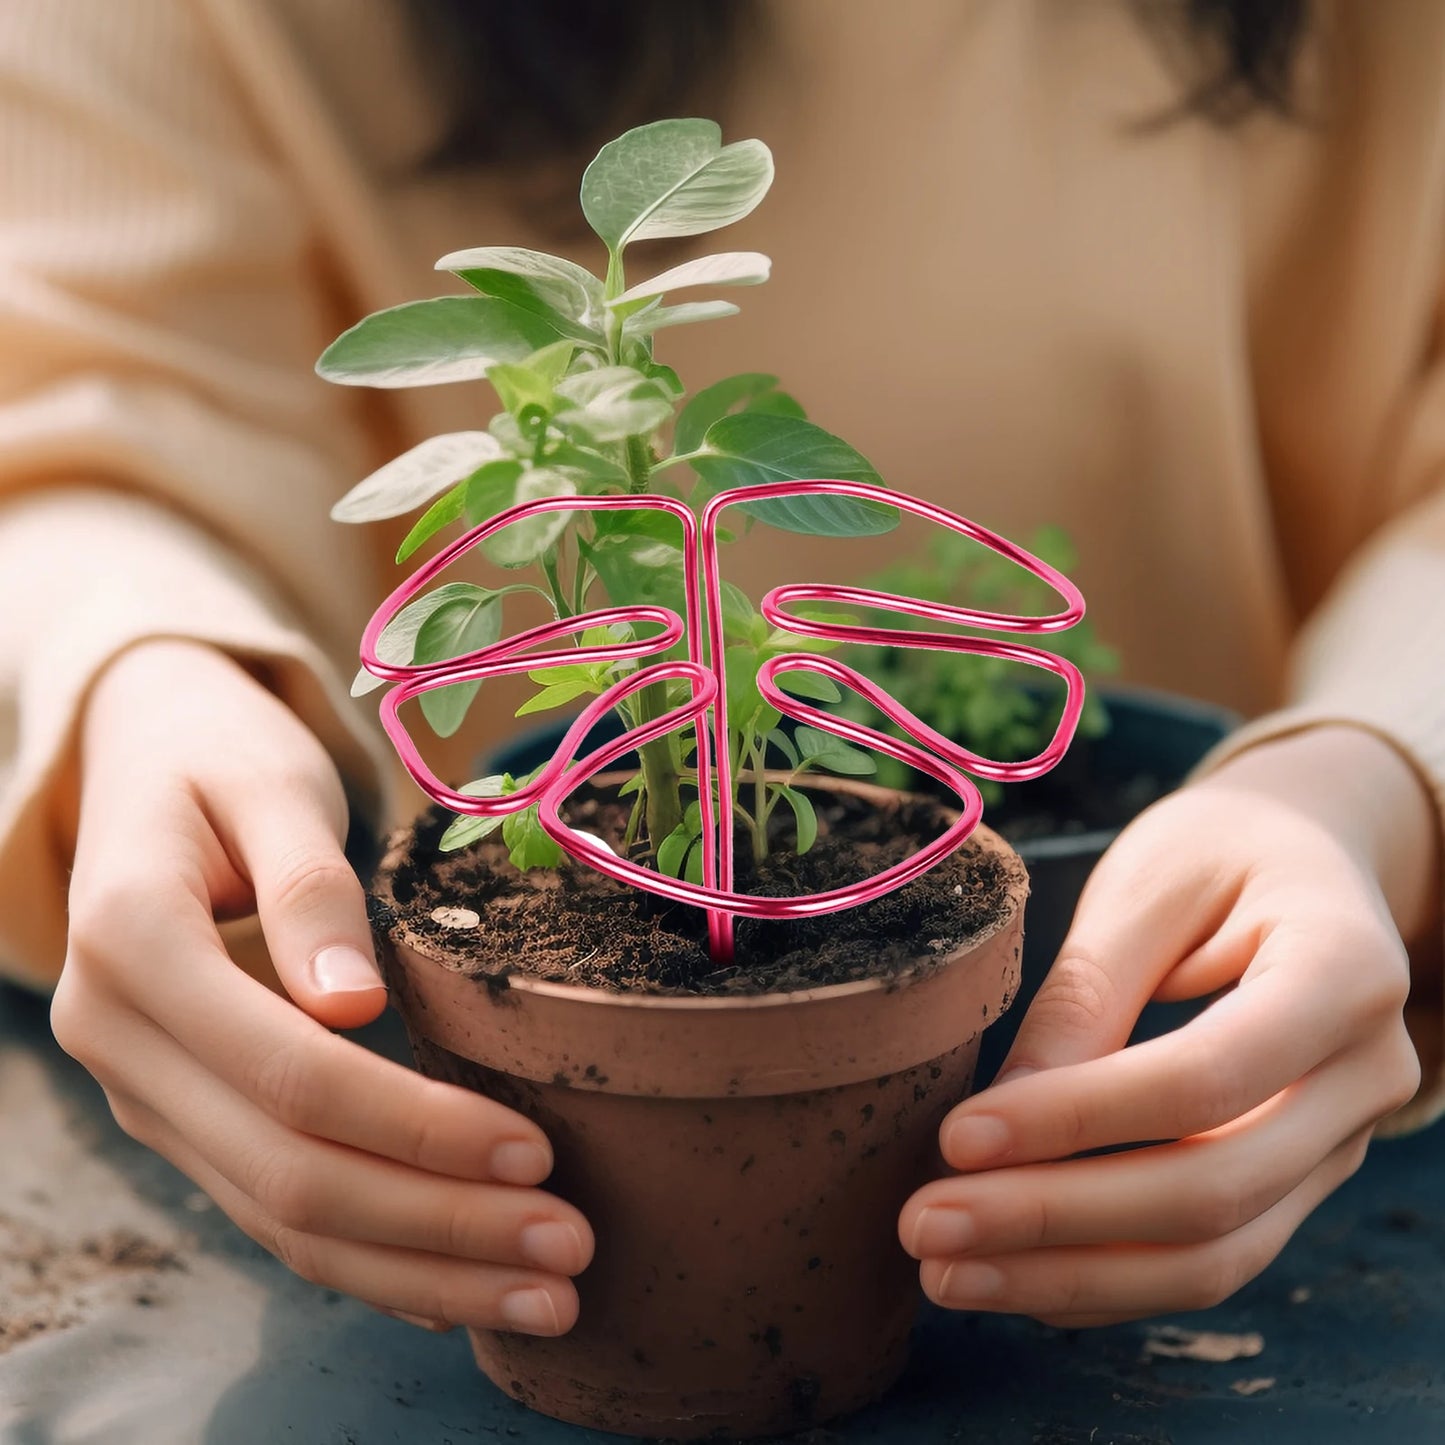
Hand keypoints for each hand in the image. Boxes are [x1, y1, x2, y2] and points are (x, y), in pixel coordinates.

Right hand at [50, 639, 591, 1334]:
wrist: (145, 759)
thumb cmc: (220, 759)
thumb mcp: (266, 786)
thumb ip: (304, 887)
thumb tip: (352, 1004)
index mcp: (131, 947)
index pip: (289, 1074)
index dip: (413, 1123)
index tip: (533, 1149)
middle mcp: (120, 1041)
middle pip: (290, 1173)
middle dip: (438, 1223)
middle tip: (571, 1250)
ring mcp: (148, 1091)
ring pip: (283, 1220)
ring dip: (417, 1270)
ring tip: (544, 1299)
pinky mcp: (186, 1113)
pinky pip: (273, 1209)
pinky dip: (370, 1260)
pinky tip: (458, 1289)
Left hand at [900, 725, 1432, 1326]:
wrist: (1306, 857)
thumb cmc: (1217, 851)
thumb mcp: (1146, 884)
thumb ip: (1084, 995)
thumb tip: (998, 1119)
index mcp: (1344, 969)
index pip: (1204, 1077)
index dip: (1076, 1120)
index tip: (957, 1136)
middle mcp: (1366, 1074)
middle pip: (1213, 1190)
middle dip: (1055, 1220)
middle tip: (924, 1227)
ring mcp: (1342, 1141)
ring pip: (1215, 1255)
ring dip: (1071, 1277)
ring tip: (946, 1274)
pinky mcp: (1299, 1179)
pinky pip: (1211, 1257)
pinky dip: (1107, 1279)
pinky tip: (1011, 1275)